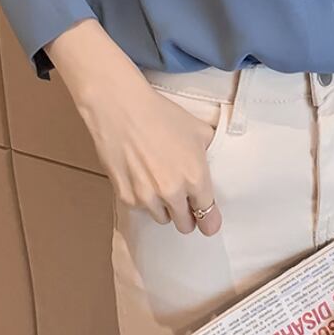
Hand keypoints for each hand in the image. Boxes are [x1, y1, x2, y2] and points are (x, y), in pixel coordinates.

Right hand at [45, 19, 222, 235]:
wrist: (122, 109)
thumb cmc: (162, 114)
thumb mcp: (198, 129)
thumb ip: (210, 151)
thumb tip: (212, 163)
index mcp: (195, 177)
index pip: (208, 216)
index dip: (209, 219)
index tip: (208, 221)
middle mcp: (173, 193)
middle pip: (185, 225)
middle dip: (187, 215)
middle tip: (183, 200)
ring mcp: (147, 198)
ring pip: (162, 218)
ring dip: (164, 207)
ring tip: (159, 183)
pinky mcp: (125, 197)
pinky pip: (140, 209)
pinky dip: (143, 199)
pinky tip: (140, 177)